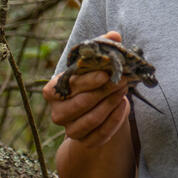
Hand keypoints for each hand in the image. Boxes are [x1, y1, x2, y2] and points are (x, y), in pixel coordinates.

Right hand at [43, 31, 131, 147]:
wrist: (92, 107)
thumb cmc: (89, 80)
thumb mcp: (93, 63)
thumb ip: (101, 47)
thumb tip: (114, 35)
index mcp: (52, 90)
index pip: (70, 86)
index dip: (89, 80)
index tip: (106, 73)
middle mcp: (57, 113)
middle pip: (81, 104)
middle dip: (105, 91)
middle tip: (123, 79)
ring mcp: (70, 130)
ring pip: (91, 120)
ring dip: (111, 104)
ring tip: (124, 90)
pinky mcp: (85, 142)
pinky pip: (101, 135)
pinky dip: (115, 120)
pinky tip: (124, 106)